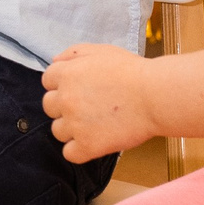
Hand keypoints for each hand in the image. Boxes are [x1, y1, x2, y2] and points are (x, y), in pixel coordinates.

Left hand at [42, 42, 156, 162]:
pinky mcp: (87, 146)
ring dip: (73, 129)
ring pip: (58, 131)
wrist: (156, 96)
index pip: (48, 81)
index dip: (63, 85)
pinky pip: (69, 153)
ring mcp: (74, 124)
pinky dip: (80, 150)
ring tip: (97, 124)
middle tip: (89, 107)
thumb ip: (73, 53)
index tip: (80, 89)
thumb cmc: (133, 72)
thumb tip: (54, 62)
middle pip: (49, 107)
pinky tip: (95, 141)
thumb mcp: (101, 51)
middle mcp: (65, 99)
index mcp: (67, 74)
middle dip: (65, 106)